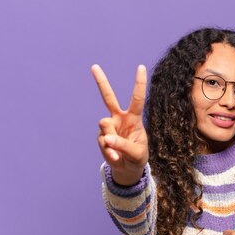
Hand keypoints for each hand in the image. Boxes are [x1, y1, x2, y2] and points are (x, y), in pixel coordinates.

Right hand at [92, 64, 148, 185]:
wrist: (127, 168)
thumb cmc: (137, 157)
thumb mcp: (136, 153)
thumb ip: (123, 145)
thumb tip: (107, 139)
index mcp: (134, 118)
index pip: (137, 98)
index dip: (139, 83)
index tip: (140, 66)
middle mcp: (119, 118)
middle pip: (108, 98)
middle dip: (101, 82)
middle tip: (94, 66)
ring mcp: (108, 127)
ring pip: (104, 125)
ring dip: (111, 139)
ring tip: (118, 151)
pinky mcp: (101, 137)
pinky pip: (102, 142)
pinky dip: (109, 152)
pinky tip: (115, 157)